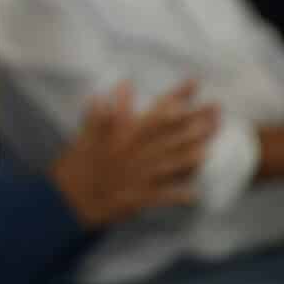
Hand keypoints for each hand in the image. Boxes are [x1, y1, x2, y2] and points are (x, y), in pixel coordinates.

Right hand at [49, 82, 221, 227]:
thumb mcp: (86, 134)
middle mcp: (136, 153)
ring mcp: (140, 176)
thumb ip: (105, 110)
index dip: (177, 96)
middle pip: (171, 135)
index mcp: (124, 135)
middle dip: (195, 122)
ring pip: (171, 163)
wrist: (67, 200)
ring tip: (210, 148)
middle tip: (216, 112)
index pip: (155, 110)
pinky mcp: (139, 198)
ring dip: (191, 156)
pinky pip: (163, 196)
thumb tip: (121, 86)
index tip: (195, 83)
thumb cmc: (75, 165)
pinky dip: (178, 196)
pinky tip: (194, 195)